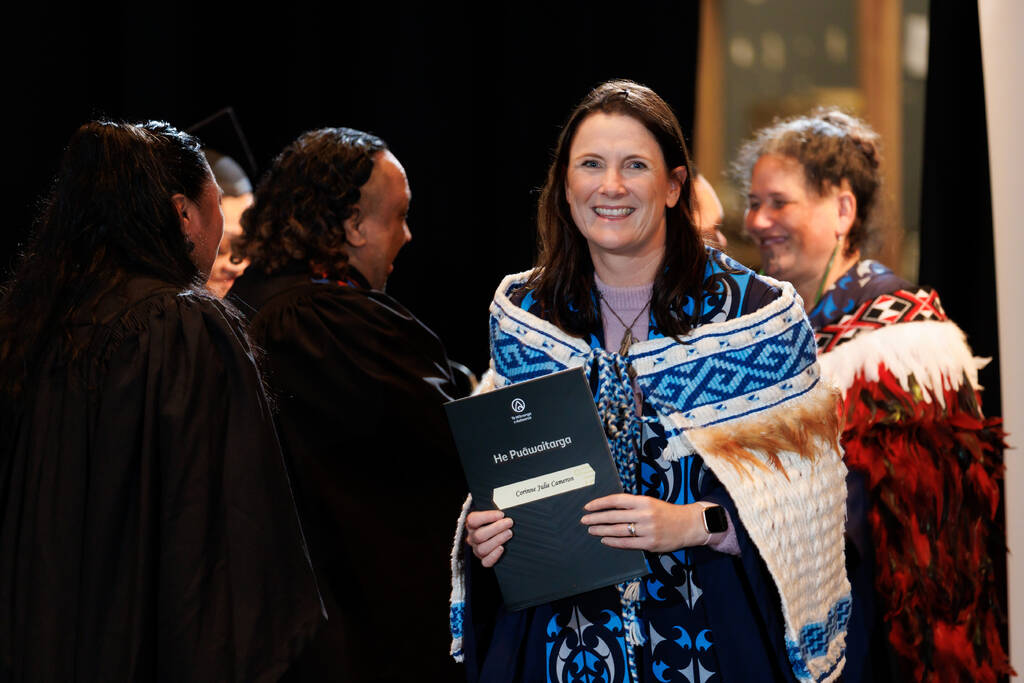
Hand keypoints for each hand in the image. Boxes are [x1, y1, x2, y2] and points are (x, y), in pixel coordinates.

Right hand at [465, 509, 512, 567]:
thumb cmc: (497, 520)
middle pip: (479, 535)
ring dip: (497, 540)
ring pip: (482, 549)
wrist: (499, 531)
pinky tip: (502, 548)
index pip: (473, 520)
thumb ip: (497, 508)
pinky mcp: (484, 559)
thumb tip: (507, 506)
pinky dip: (494, 556)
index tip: (501, 514)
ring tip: (509, 533)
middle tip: (509, 522)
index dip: (487, 517)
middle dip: (497, 528)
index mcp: (472, 524)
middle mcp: (472, 537)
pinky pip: (485, 562)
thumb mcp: (495, 512)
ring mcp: (477, 549)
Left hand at [581, 494, 706, 552]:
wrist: (689, 525)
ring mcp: (648, 530)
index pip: (616, 500)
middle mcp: (645, 514)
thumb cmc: (666, 513)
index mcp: (644, 501)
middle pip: (614, 516)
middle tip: (584, 520)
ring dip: (602, 530)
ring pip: (618, 531)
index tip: (588, 506)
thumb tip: (608, 508)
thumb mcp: (650, 503)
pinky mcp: (650, 543)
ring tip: (592, 530)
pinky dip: (613, 542)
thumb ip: (632, 505)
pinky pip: (627, 544)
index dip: (600, 503)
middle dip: (596, 518)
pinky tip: (605, 540)